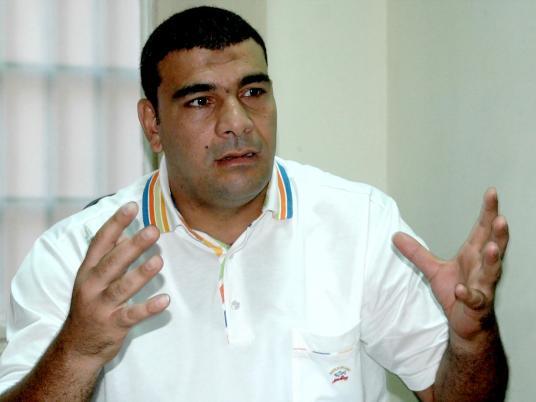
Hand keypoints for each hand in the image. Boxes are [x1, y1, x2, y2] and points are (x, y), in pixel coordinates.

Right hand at [60, 202, 169, 365]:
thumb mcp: (92, 278)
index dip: (116, 223)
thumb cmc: (91, 305)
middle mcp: (92, 286)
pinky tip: (165, 300)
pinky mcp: (113, 325)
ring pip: (122, 288)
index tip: (132, 206)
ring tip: (159, 261)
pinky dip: (148, 308)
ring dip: (141, 274)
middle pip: (113, 262)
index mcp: (88, 270)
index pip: (101, 242)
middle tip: (153, 230)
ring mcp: (101, 307)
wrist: (77, 348)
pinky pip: (132, 316)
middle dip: (133, 246)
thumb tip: (122, 231)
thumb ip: (108, 255)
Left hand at [393, 188, 508, 341]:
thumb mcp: (432, 269)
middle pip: (494, 246)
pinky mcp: (477, 305)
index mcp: (473, 255)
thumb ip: (416, 252)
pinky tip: (460, 288)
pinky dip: (468, 293)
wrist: (465, 323)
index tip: (491, 193)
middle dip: (498, 232)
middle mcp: (482, 267)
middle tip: (501, 218)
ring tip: (492, 248)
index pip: (483, 229)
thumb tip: (395, 236)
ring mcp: (482, 286)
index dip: (488, 212)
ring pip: (491, 272)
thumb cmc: (457, 293)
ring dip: (492, 260)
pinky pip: (474, 298)